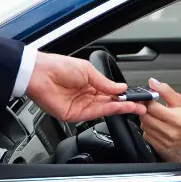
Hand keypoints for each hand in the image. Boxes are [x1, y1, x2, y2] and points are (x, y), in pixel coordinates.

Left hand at [24, 52, 145, 121]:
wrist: (40, 73)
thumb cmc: (59, 66)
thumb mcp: (87, 70)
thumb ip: (105, 82)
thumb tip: (120, 87)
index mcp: (89, 83)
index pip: (110, 92)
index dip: (123, 95)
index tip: (135, 96)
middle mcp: (86, 96)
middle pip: (109, 103)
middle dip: (125, 104)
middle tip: (140, 106)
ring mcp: (80, 106)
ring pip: (104, 109)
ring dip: (120, 108)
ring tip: (134, 107)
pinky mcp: (74, 114)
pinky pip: (93, 114)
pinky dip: (107, 110)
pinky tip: (118, 106)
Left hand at [140, 79, 180, 159]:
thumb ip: (165, 90)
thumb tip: (152, 82)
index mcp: (176, 118)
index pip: (152, 108)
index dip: (147, 101)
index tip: (149, 98)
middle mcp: (170, 131)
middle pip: (145, 118)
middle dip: (145, 110)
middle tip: (150, 106)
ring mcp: (166, 141)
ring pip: (144, 127)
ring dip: (146, 119)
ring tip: (155, 115)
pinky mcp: (163, 147)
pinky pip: (147, 136)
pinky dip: (148, 129)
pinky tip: (156, 125)